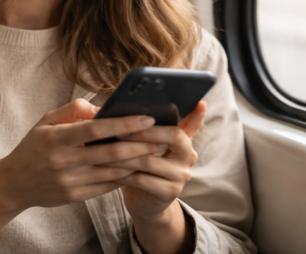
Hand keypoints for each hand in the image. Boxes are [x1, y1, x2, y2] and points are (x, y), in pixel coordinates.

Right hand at [0, 99, 165, 253]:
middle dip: (141, 145)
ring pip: (113, 172)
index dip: (124, 124)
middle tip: (163, 137)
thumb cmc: (33, 147)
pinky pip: (107, 186)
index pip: (96, 130)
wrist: (14, 183)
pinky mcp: (75, 197)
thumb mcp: (45, 121)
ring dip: (138, 162)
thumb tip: (101, 108)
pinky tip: (139, 168)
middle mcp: (64, 161)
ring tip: (157, 152)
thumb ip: (72, 110)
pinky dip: (124, 176)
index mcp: (56, 138)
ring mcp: (70, 182)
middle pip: (111, 154)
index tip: (146, 118)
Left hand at [101, 101, 206, 253]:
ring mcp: (181, 175)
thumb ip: (140, 130)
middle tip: (120, 130)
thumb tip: (115, 108)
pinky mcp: (170, 192)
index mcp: (182, 142)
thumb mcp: (143, 148)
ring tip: (106, 150)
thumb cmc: (140, 169)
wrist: (143, 203)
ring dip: (125, 155)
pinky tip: (109, 170)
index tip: (200, 102)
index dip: (197, 115)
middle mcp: (188, 156)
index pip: (193, 125)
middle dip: (144, 131)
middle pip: (174, 136)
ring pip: (151, 159)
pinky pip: (143, 179)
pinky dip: (124, 173)